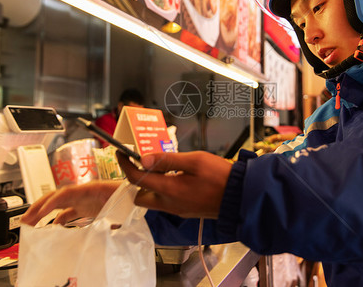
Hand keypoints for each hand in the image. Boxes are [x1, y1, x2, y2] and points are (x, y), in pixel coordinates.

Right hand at [20, 180, 121, 225]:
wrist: (137, 193)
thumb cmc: (130, 194)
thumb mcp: (122, 202)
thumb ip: (114, 212)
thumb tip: (109, 225)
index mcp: (91, 189)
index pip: (66, 193)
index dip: (52, 202)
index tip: (42, 212)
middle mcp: (83, 193)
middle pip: (56, 196)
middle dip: (39, 206)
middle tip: (25, 219)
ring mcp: (83, 199)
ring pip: (58, 204)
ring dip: (43, 213)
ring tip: (30, 224)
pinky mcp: (86, 207)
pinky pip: (67, 212)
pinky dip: (57, 219)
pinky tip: (51, 228)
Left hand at [117, 151, 231, 218]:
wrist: (240, 196)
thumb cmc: (220, 176)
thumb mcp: (194, 160)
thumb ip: (167, 160)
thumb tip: (143, 159)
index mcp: (169, 190)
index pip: (136, 179)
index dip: (125, 164)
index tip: (121, 152)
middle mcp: (169, 204)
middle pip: (140, 196)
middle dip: (136, 181)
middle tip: (142, 163)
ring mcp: (177, 210)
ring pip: (153, 200)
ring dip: (150, 186)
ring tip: (160, 168)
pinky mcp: (185, 211)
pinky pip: (166, 202)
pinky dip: (163, 190)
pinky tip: (175, 177)